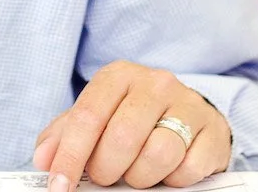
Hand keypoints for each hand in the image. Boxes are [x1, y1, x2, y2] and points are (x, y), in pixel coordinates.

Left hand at [32, 61, 230, 190]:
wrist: (187, 113)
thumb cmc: (132, 118)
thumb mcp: (97, 117)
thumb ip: (65, 135)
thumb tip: (44, 158)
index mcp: (119, 76)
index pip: (88, 116)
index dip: (70, 156)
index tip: (59, 185)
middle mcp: (155, 83)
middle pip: (122, 138)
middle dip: (106, 170)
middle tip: (106, 177)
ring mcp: (188, 104)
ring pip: (157, 155)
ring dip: (139, 178)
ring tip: (136, 173)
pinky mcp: (213, 131)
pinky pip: (188, 168)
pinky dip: (172, 180)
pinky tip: (167, 171)